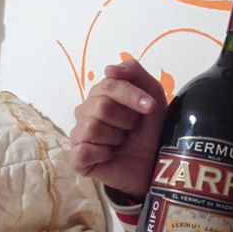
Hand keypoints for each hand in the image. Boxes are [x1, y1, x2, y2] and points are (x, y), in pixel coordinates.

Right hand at [70, 60, 166, 198]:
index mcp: (100, 93)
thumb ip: (133, 71)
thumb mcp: (151, 92)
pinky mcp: (77, 158)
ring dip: (116, 137)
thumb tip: (108, 69)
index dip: (132, 96)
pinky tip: (110, 155)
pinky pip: (83, 151)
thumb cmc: (151, 127)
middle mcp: (85, 111)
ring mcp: (79, 134)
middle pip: (101, 106)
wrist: (155, 162)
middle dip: (126, 119)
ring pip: (92, 127)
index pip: (109, 85)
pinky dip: (103, 154)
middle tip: (132, 128)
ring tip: (122, 142)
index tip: (150, 108)